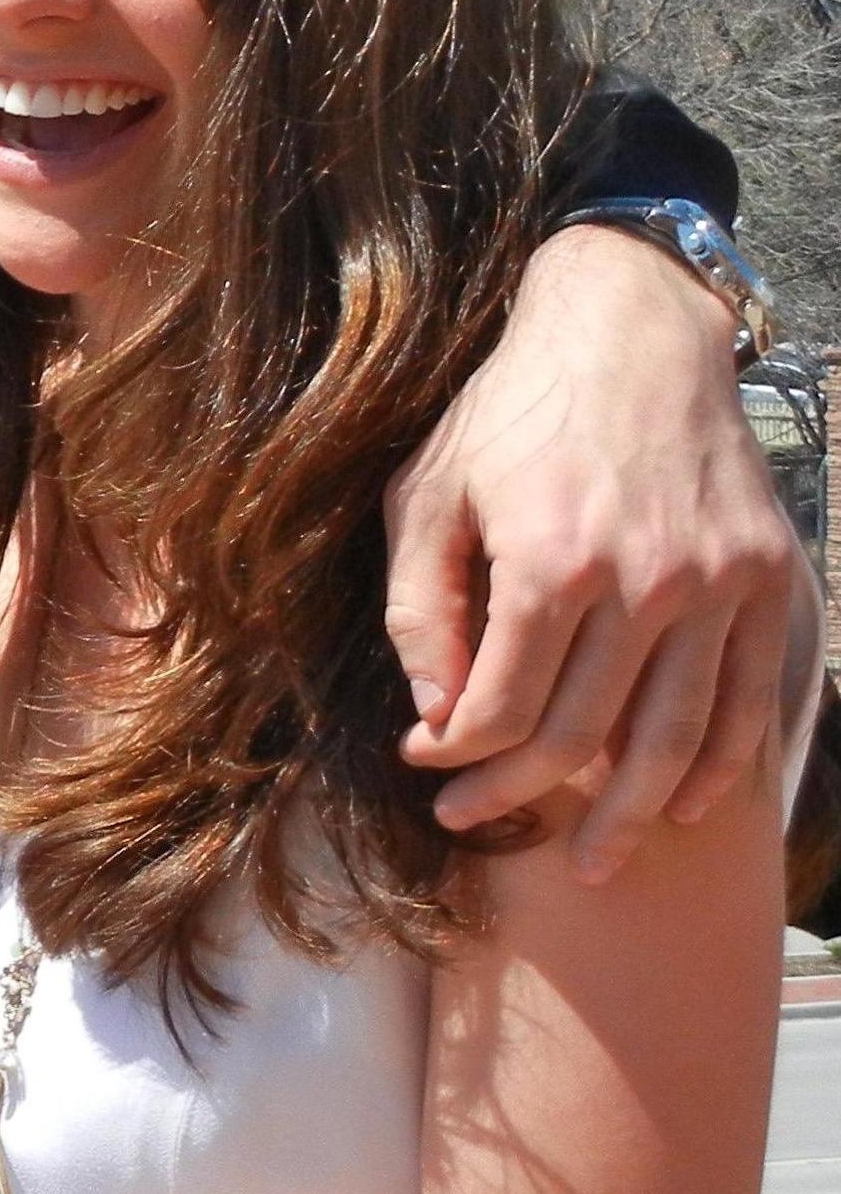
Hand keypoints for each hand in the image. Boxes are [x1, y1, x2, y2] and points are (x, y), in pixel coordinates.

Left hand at [384, 226, 802, 879]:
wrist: (630, 333)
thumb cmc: (511, 413)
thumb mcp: (431, 493)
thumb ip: (425, 607)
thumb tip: (434, 713)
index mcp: (550, 560)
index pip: (504, 706)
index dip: (459, 752)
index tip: (427, 765)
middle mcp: (644, 581)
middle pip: (583, 735)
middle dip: (520, 793)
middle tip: (476, 821)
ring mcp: (718, 585)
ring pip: (676, 740)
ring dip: (628, 815)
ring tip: (589, 861)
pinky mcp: (768, 579)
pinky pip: (749, 703)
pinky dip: (718, 769)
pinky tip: (676, 805)